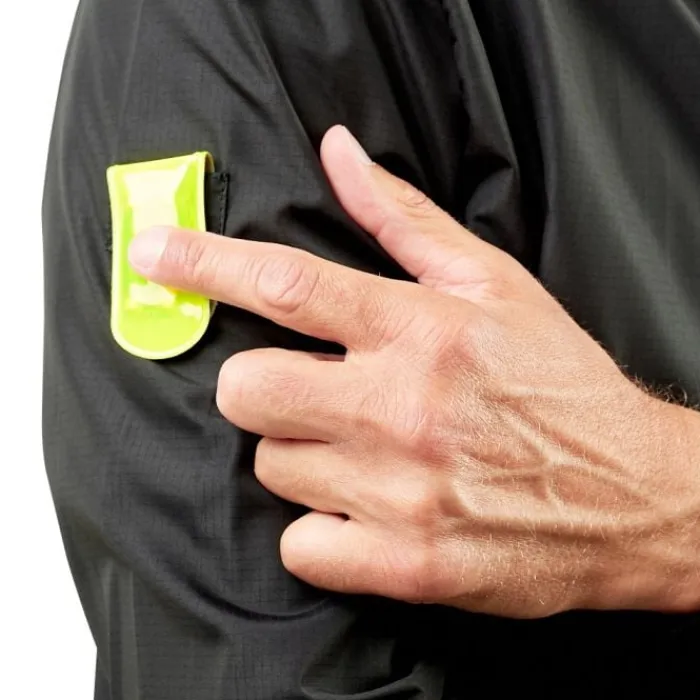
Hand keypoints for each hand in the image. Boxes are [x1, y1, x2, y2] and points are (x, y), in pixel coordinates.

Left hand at [129, 125, 699, 617]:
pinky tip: (363, 511)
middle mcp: (403, 406)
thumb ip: (401, 220)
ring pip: (272, 469)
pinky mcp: (405, 563)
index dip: (204, 263)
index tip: (154, 254)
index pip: (285, 284)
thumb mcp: (493, 284)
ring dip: (302, 456)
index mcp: (420, 330)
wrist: (631, 492)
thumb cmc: (558, 382)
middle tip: (304, 390)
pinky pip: (299, 545)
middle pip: (247, 390)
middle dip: (257, 388)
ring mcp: (400, 491)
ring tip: (362, 451)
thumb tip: (338, 154)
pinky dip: (317, 530)